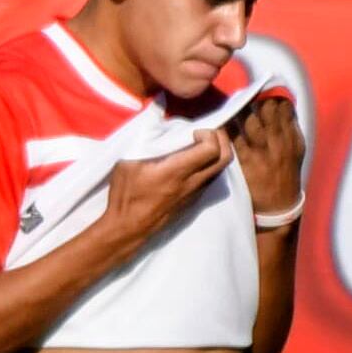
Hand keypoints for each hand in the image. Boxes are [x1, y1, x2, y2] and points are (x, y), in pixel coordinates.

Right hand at [99, 132, 231, 249]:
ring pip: (221, 168)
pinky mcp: (194, 200)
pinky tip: (193, 162)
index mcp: (176, 171)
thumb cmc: (126, 196)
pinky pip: (211, 178)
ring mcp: (195, 193)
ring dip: (217, 151)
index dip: (208, 134)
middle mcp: (192, 182)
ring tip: (200, 145)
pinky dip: (209, 164)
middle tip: (205, 134)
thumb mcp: (127, 164)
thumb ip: (145, 143)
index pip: (211, 148)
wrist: (129, 228)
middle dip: (220, 139)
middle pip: (225, 157)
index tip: (192, 132)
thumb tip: (158, 124)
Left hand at [228, 93, 305, 222]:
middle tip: (244, 93)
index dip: (272, 96)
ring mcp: (261, 154)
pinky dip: (227, 129)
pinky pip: (234, 142)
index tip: (262, 90)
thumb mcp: (297, 149)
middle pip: (267, 113)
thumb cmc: (286, 173)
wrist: (279, 205)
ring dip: (240, 110)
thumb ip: (291, 127)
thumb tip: (284, 103)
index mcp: (291, 139)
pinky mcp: (244, 165)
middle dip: (255, 99)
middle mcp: (277, 144)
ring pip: (250, 124)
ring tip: (232, 103)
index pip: (284, 109)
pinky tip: (221, 121)